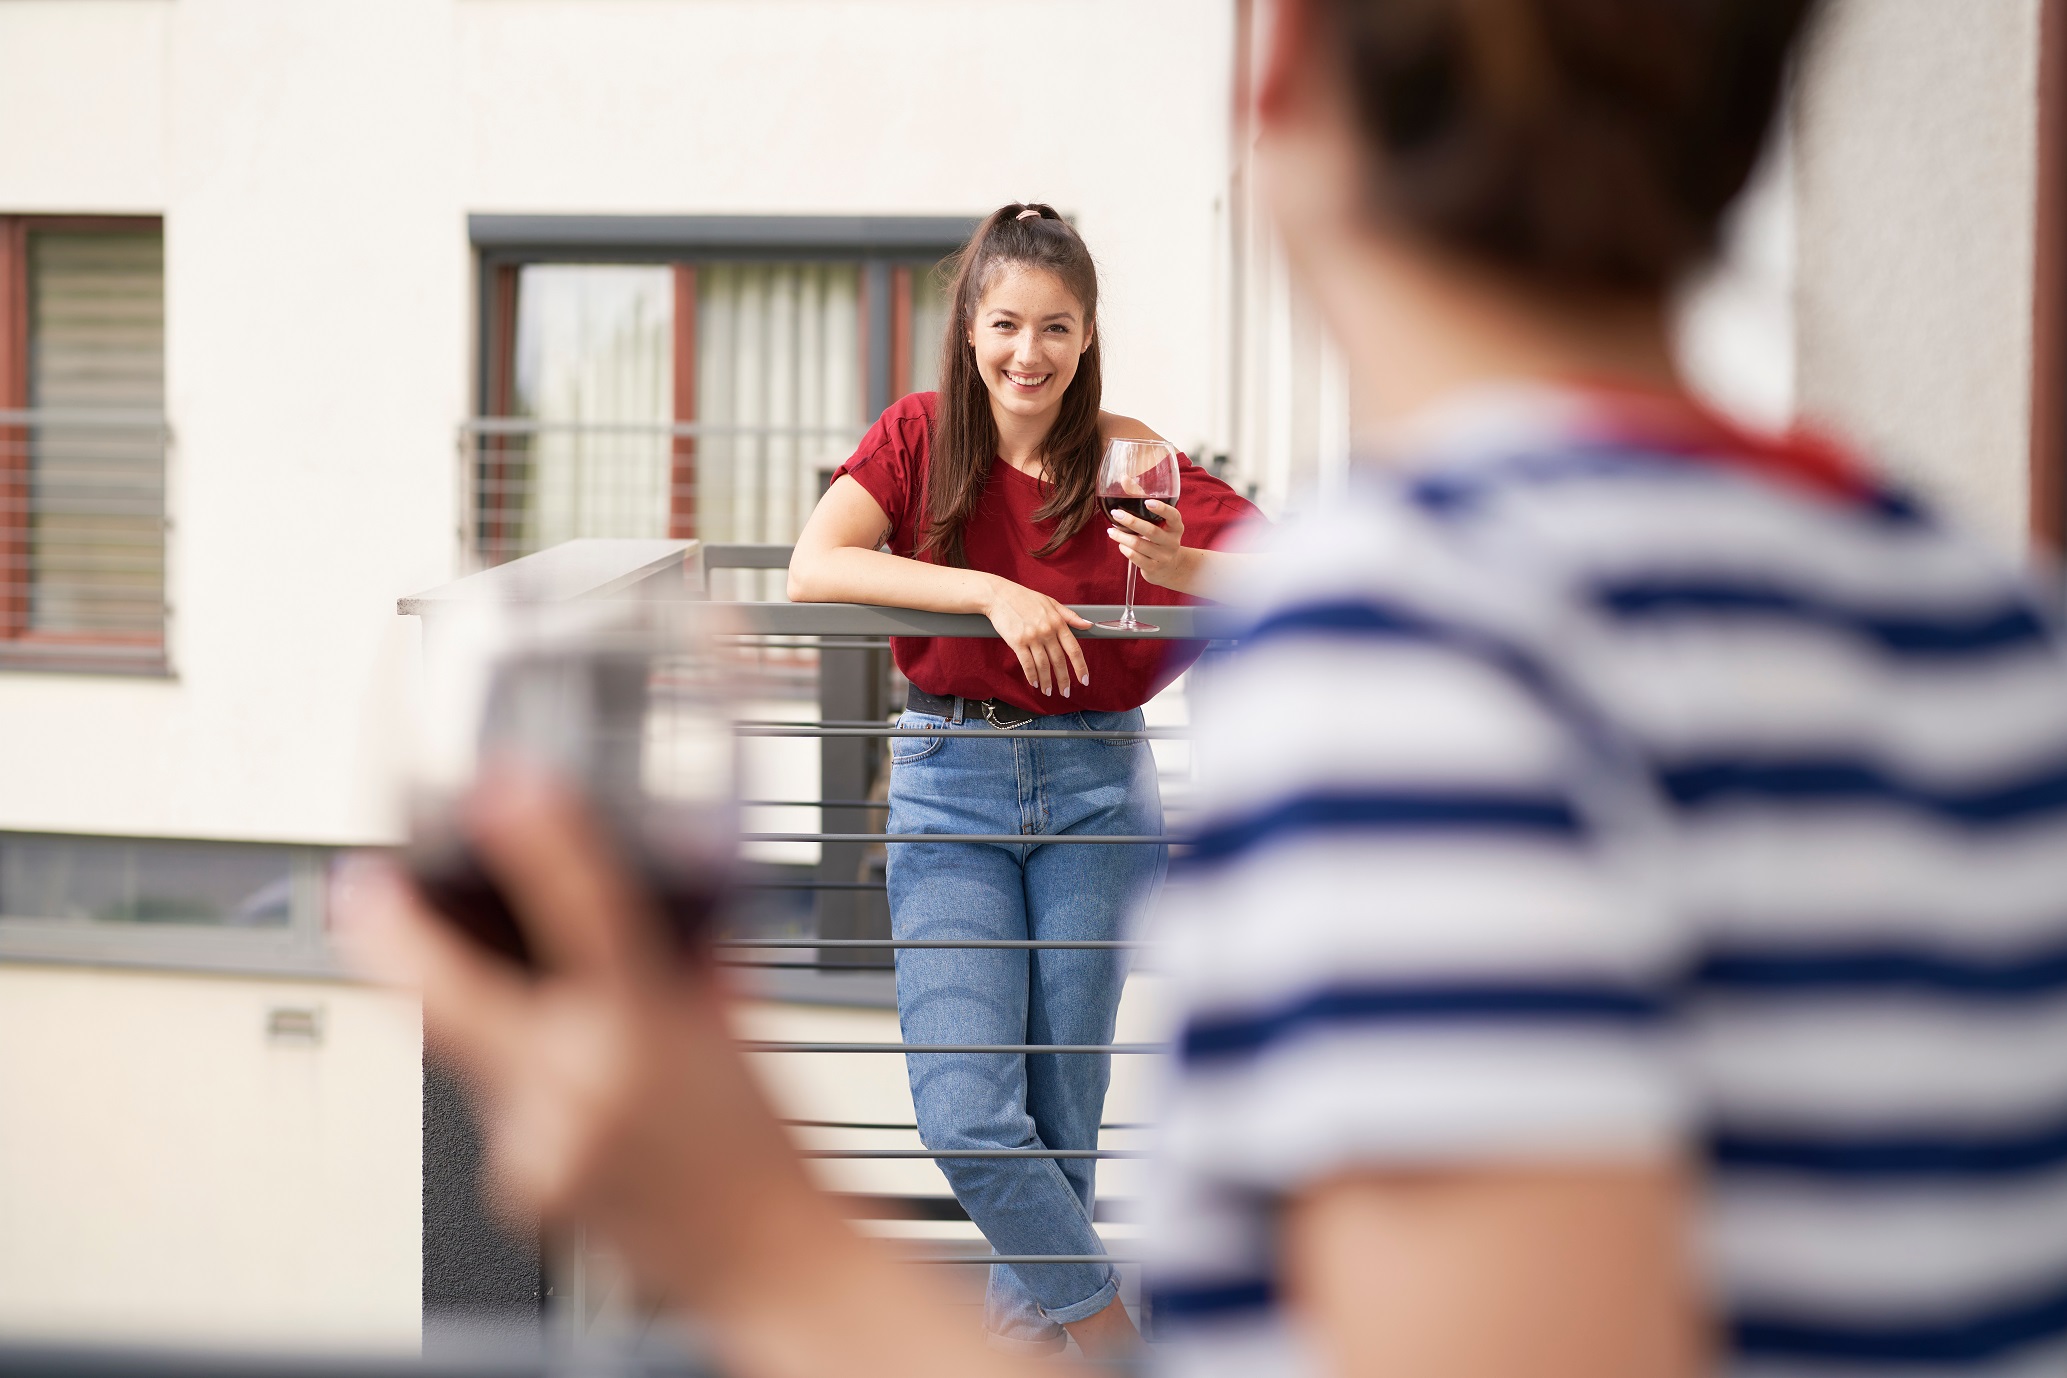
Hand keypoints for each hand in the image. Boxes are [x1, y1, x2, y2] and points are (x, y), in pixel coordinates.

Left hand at [337, 769, 1034, 1377]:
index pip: (590, 908)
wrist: (770, 1262)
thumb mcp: (735, 1031)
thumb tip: (656, 907)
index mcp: (656, 1024)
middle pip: (449, 993)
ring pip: (473, 1059)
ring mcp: (542, 1140)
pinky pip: (499, 1118)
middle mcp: (586, 1080)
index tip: (504, 787)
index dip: (541, 838)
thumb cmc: (767, 1150)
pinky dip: (528, 1103)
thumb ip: (689, 963)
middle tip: (357, 887)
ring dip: (494, 1036)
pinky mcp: (521, 1186)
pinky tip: (582, 1118)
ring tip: (562, 1046)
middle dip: (387, 933)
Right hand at [981, 577, 1090, 698]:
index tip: (1084, 680)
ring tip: (1048, 691)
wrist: (999, 595)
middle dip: (1063, 680)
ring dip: (1047, 682)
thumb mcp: (1051, 602)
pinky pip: (1027, 664)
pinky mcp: (1017, 642)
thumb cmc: (1025, 598)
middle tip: (1066, 692)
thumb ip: (1070, 616)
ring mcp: (1032, 637)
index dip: (1080, 667)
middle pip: (1059, 661)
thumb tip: (1088, 624)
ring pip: (1043, 665)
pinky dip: (1032, 676)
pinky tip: (1035, 683)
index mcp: (1057, 622)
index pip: (1073, 649)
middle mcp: (1047, 631)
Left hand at [1107, 499, 1195, 588]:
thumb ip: (1142, 499)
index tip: (1148, 502)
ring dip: (1121, 536)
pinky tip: (1120, 543)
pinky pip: (1134, 557)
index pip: (1173, 516)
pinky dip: (1124, 548)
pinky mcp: (1153, 567)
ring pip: (1138, 545)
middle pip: (1150, 530)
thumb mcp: (1157, 521)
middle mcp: (1172, 542)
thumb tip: (1124, 479)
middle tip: (1116, 513)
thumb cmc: (1159, 536)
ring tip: (1111, 531)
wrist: (1170, 567)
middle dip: (1131, 521)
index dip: (1162, 509)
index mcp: (1176, 527)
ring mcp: (1163, 556)